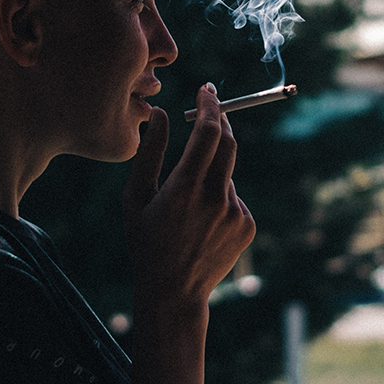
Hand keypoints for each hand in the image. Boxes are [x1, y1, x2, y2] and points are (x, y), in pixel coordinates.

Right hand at [123, 84, 254, 309]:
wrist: (174, 293)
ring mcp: (235, 213)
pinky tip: (202, 225)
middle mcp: (216, 198)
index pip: (208, 132)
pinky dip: (220, 199)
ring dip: (212, 174)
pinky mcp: (248, 225)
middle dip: (220, 125)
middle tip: (208, 117)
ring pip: (228, 174)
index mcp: (185, 188)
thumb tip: (163, 115)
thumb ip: (150, 153)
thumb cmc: (145, 243)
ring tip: (188, 208)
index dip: (210, 105)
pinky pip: (235, 198)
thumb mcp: (136, 198)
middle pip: (228, 143)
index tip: (208, 90)